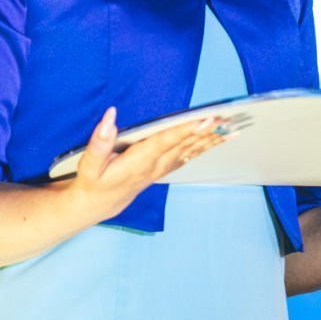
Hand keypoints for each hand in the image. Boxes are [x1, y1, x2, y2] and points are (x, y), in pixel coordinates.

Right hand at [55, 107, 229, 222]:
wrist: (97, 205)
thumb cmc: (93, 182)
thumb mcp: (89, 164)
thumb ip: (100, 140)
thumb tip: (111, 114)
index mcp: (137, 162)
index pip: (165, 142)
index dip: (185, 131)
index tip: (204, 120)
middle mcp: (153, 166)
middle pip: (184, 147)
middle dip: (206, 132)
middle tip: (227, 119)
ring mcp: (160, 170)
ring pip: (190, 152)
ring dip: (211, 140)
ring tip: (232, 129)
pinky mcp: (162, 170)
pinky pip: (187, 157)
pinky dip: (204, 147)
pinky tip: (217, 139)